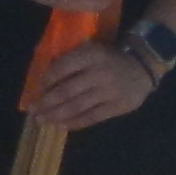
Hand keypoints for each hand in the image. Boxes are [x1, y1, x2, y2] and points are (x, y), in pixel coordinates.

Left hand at [26, 41, 156, 129]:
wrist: (143, 66)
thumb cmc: (109, 57)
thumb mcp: (91, 49)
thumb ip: (71, 59)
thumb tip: (44, 75)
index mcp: (91, 54)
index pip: (62, 68)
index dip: (46, 81)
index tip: (36, 90)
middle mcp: (99, 73)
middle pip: (66, 91)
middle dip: (46, 102)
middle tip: (33, 110)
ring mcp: (109, 92)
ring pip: (77, 107)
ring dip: (56, 115)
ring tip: (42, 120)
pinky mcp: (118, 107)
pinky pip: (92, 117)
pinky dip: (75, 123)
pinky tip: (61, 125)